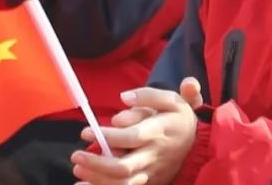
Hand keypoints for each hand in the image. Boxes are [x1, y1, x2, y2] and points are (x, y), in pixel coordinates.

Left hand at [72, 86, 198, 184]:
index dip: (108, 136)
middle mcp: (154, 155)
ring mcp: (150, 171)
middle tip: (76, 155)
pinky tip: (84, 184)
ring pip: (123, 183)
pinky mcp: (148, 181)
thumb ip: (148, 95)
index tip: (86, 131)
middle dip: (97, 164)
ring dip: (97, 179)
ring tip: (79, 168)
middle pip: (124, 168)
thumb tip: (124, 98)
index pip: (131, 137)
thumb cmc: (176, 117)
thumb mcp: (170, 99)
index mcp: (158, 132)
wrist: (194, 142)